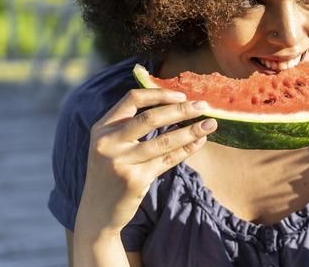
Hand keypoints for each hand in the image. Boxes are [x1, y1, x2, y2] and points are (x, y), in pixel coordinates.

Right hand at [75, 88, 216, 236]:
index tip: (182, 95)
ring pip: (164, 141)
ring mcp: (120, 162)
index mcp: (102, 128)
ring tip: (211, 123)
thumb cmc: (111, 174)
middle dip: (181, 109)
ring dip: (191, 130)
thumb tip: (175, 107)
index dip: (159, 94)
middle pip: (151, 118)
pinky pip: (168, 160)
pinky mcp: (134, 181)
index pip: (132, 99)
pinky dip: (187, 149)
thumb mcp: (110, 146)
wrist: (97, 214)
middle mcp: (108, 143)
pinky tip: (200, 142)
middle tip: (203, 105)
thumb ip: (131, 127)